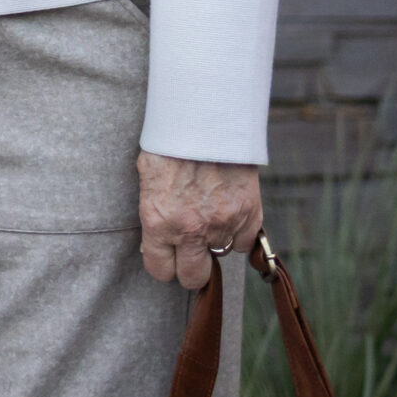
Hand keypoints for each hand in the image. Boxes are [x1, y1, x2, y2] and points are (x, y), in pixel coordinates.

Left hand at [137, 151, 262, 289]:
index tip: (168, 259)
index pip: (161, 270)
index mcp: (158, 222)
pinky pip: (244, 242)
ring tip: (208, 214)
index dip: (164, 265)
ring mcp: (222, 224)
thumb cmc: (169, 145)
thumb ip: (154, 215)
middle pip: (194, 277)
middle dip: (192, 268)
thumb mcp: (148, 179)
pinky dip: (238, 232)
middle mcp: (190, 229)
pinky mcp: (248, 214)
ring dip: (214, 241)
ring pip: (220, 254)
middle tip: (191, 252)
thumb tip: (155, 243)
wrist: (204, 119)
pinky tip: (228, 211)